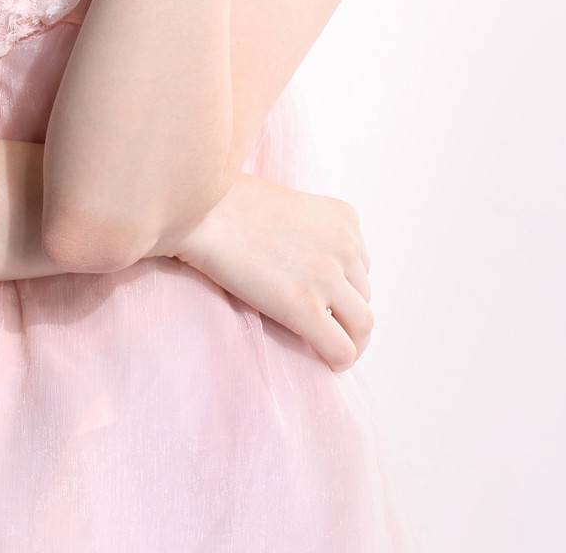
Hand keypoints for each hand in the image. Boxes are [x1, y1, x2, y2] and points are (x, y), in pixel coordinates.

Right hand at [169, 171, 373, 372]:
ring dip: (348, 338)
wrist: (202, 211)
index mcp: (343, 217)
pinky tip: (323, 362)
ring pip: (362, 325)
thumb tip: (303, 265)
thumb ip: (308, 231)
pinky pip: (342, 349)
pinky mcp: (305, 308)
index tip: (318, 293)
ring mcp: (328, 277)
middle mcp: (345, 245)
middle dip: (343, 310)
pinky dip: (338, 360)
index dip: (339, 283)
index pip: (360, 264)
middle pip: (362, 294)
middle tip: (318, 322)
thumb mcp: (286, 203)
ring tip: (324, 346)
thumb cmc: (228, 202)